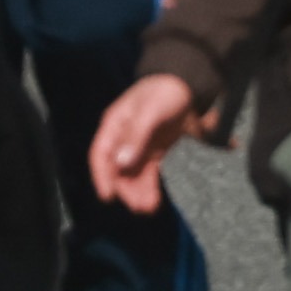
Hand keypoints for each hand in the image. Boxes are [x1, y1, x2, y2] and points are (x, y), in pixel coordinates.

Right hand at [85, 73, 206, 208]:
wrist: (190, 83)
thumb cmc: (165, 92)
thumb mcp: (150, 112)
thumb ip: (136, 137)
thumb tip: (122, 164)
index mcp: (115, 124)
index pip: (100, 154)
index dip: (101, 176)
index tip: (108, 197)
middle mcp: (124, 138)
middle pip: (118, 170)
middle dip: (126, 190)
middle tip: (140, 207)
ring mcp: (140, 146)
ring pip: (134, 175)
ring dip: (139, 192)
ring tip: (151, 207)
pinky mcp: (156, 151)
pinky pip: (149, 173)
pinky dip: (152, 186)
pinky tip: (157, 197)